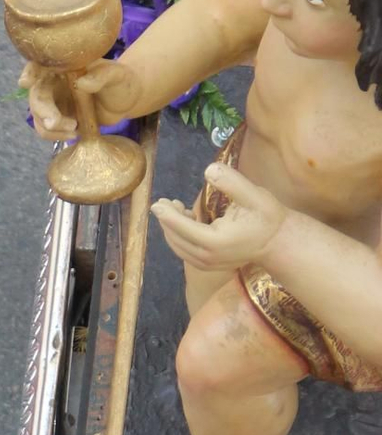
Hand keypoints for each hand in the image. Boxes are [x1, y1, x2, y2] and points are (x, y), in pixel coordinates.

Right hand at [22, 57, 143, 141]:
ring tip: (74, 129)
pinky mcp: (56, 118)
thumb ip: (102, 76)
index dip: (30, 71)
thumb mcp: (117, 75)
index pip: (41, 63)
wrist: (125, 101)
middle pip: (36, 94)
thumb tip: (82, 83)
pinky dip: (55, 135)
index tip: (25, 82)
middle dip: (42, 110)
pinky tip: (74, 133)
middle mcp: (54, 80)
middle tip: (54, 123)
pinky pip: (46, 129)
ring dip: (50, 127)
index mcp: (65, 64)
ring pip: (38, 115)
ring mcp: (53, 100)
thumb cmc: (122, 81)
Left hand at [151, 165, 286, 272]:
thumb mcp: (254, 195)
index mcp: (215, 241)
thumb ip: (231, 182)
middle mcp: (206, 256)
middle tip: (165, 201)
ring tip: (175, 207)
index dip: (167, 215)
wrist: (277, 242)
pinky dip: (179, 237)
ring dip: (172, 228)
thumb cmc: (267, 217)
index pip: (182, 228)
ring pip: (178, 247)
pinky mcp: (207, 265)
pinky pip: (185, 251)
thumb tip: (209, 169)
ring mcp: (206, 264)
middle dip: (167, 220)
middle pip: (176, 238)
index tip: (156, 204)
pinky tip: (185, 219)